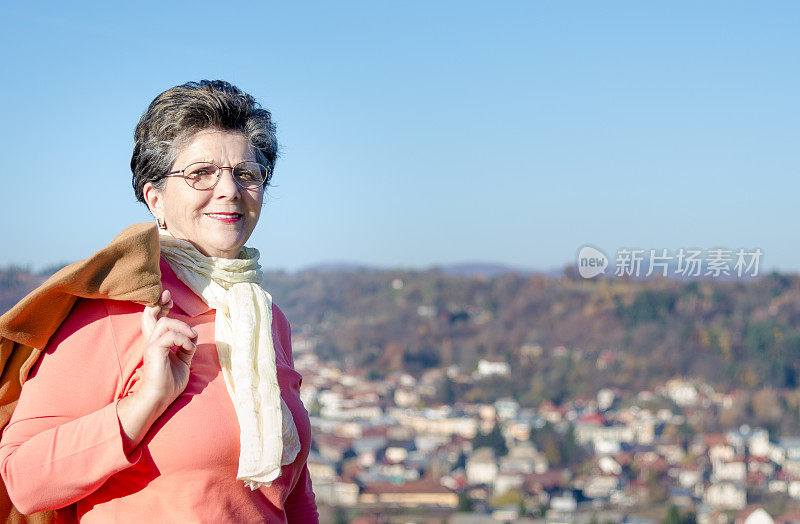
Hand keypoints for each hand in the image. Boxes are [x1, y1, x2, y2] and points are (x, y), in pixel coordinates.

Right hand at [136, 289, 197, 406]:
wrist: (160, 398)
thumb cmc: (170, 382)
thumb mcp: (183, 360)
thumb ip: (186, 347)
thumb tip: (193, 336)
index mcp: (157, 342)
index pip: (155, 319)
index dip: (160, 306)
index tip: (168, 298)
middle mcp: (152, 341)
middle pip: (151, 315)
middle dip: (161, 304)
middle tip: (169, 298)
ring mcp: (151, 346)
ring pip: (165, 324)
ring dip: (183, 327)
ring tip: (192, 337)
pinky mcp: (154, 352)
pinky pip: (169, 337)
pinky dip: (183, 340)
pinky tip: (189, 348)